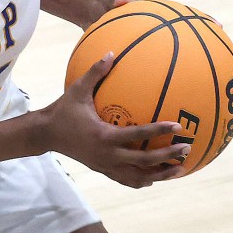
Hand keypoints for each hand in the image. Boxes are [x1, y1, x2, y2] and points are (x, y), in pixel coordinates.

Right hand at [41, 54, 190, 187]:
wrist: (46, 134)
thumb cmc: (63, 110)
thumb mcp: (78, 89)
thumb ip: (96, 72)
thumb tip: (112, 52)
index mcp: (104, 136)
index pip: (138, 135)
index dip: (159, 131)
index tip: (178, 127)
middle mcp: (108, 155)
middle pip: (144, 161)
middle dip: (168, 157)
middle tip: (186, 149)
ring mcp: (106, 166)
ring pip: (139, 177)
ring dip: (160, 175)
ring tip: (180, 170)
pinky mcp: (103, 170)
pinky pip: (127, 180)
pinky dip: (143, 180)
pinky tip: (155, 178)